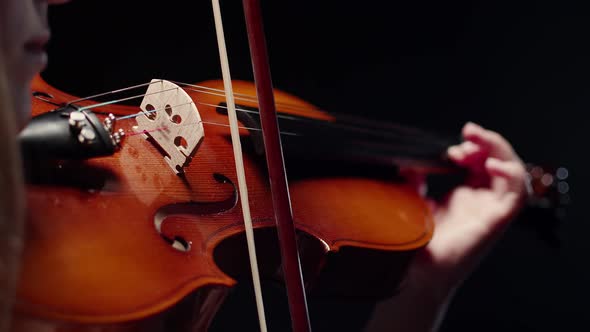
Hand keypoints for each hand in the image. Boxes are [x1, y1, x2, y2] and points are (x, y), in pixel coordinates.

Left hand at [408, 122, 527, 296]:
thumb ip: (415, 178)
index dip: (472, 147)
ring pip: (513, 173)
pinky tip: (491, 165)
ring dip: (500, 151)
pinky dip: (511, 175)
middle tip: (469, 131)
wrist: (416, 271)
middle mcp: (481, 201)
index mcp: (464, 194)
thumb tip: (407, 159)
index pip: (480, 162)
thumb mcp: (413, 199)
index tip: (451, 146)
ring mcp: (490, 211)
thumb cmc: (415, 241)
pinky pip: (518, 195)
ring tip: (478, 142)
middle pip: (498, 162)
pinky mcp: (496, 222)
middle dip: (487, 141)